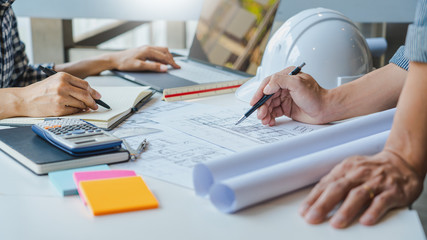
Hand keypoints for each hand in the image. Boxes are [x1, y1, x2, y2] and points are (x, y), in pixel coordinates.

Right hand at [18, 72, 100, 116]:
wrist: (23, 100)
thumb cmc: (39, 90)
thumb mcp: (55, 81)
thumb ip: (71, 84)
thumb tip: (89, 92)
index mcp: (63, 77)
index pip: (85, 85)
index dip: (94, 92)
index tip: (98, 96)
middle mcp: (62, 86)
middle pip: (86, 95)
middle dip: (93, 101)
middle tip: (95, 105)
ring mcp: (61, 98)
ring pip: (81, 104)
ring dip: (85, 107)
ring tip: (84, 107)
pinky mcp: (58, 109)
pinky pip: (74, 111)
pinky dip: (77, 111)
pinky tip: (76, 110)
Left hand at [111, 45, 180, 71]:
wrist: (114, 60)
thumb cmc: (124, 63)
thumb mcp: (139, 67)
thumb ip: (153, 67)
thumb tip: (165, 68)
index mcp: (148, 50)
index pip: (164, 56)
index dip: (172, 62)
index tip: (177, 67)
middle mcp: (148, 47)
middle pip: (164, 51)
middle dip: (171, 58)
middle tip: (175, 66)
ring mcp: (146, 48)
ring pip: (161, 50)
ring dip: (166, 57)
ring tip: (169, 64)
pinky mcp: (143, 51)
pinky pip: (156, 52)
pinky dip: (161, 56)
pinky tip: (160, 62)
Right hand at [250, 67, 327, 125]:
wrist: (326, 110)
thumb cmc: (316, 96)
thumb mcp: (298, 84)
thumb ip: (280, 81)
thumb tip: (267, 87)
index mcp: (287, 76)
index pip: (268, 83)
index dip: (259, 93)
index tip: (254, 102)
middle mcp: (284, 86)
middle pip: (267, 96)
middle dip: (262, 106)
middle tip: (260, 114)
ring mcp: (285, 97)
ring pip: (269, 105)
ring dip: (265, 113)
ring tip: (265, 120)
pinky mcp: (286, 107)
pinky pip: (274, 112)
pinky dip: (270, 117)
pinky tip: (270, 121)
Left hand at [299, 150, 422, 227]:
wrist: (401, 162)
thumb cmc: (371, 170)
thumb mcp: (350, 171)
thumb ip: (335, 183)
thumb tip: (314, 200)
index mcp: (345, 169)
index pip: (325, 184)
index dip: (313, 198)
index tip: (304, 211)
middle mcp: (359, 174)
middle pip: (338, 188)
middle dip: (323, 204)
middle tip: (313, 218)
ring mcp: (376, 182)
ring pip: (358, 195)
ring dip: (345, 210)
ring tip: (336, 223)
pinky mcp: (393, 191)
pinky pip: (382, 201)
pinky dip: (373, 211)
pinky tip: (365, 221)